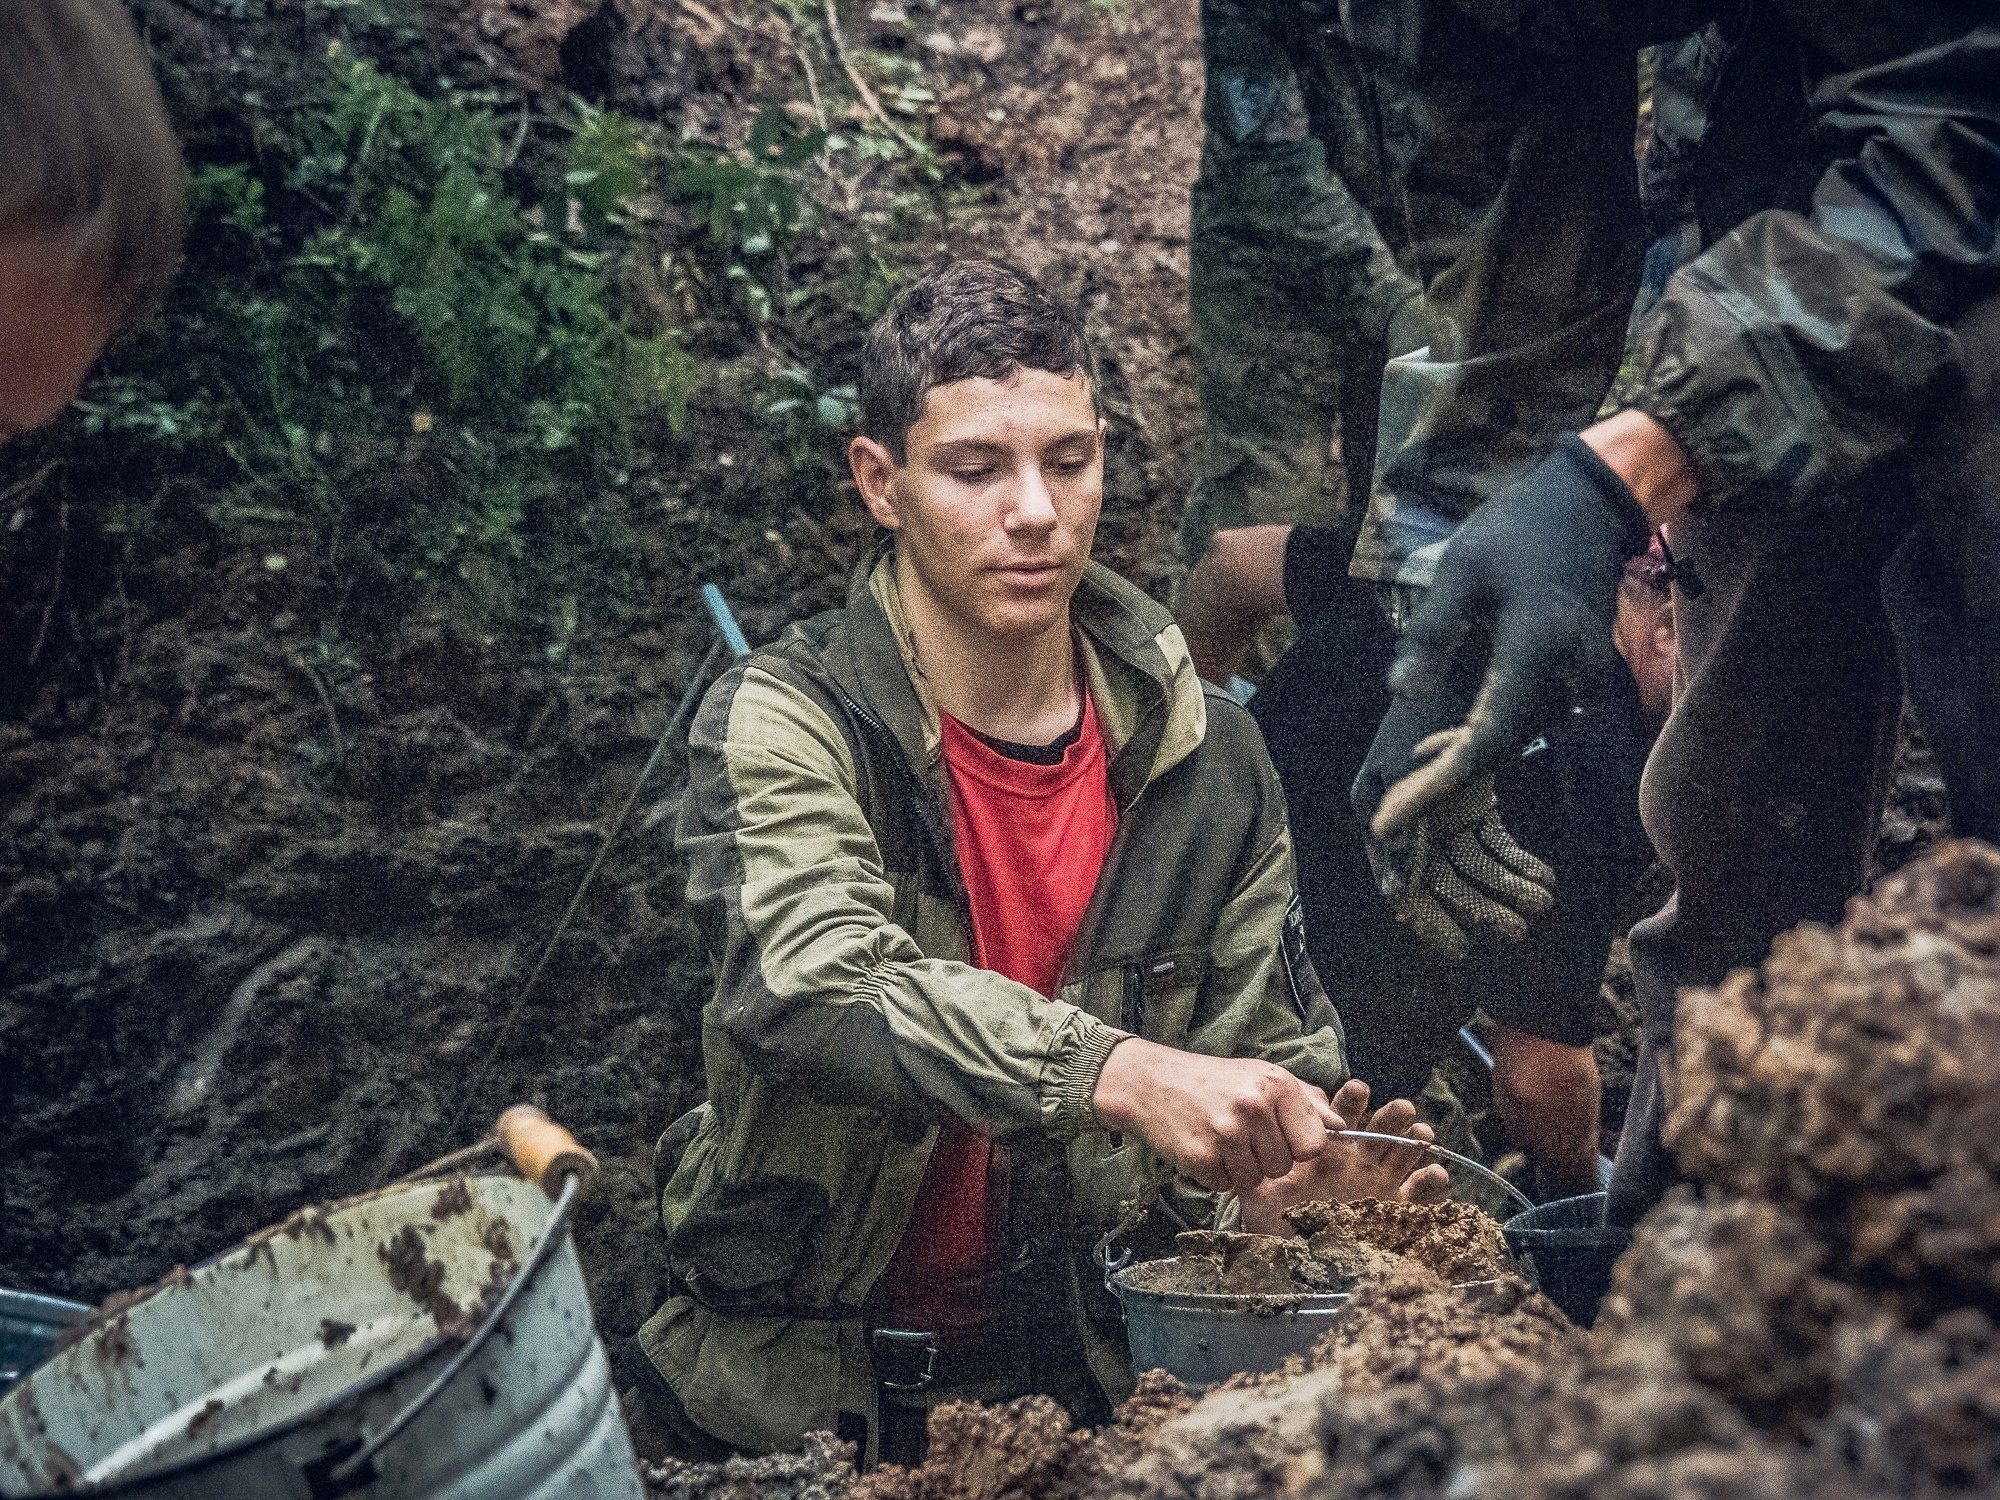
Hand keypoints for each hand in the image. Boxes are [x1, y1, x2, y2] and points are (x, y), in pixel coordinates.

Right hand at [1092, 1037, 1338, 1194]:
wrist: (1151, 1082)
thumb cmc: (1213, 1080)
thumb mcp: (1262, 1076)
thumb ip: (1306, 1100)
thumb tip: (1342, 1126)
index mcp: (1276, 1086)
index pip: (1314, 1144)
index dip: (1298, 1146)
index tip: (1280, 1136)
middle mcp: (1253, 1108)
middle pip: (1284, 1167)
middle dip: (1266, 1158)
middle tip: (1242, 1135)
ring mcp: (1225, 1134)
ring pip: (1255, 1180)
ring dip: (1240, 1168)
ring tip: (1221, 1140)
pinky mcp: (1200, 1158)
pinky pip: (1225, 1186)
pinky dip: (1215, 1174)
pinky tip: (1204, 1147)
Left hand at [1240, 1080, 1449, 1233]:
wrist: (1298, 1248)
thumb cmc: (1277, 1217)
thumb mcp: (1258, 1195)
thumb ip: (1252, 1177)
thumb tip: (1243, 1163)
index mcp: (1327, 1147)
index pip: (1341, 1115)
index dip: (1351, 1102)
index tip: (1356, 1090)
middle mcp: (1357, 1158)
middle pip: (1380, 1127)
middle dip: (1391, 1115)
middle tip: (1399, 1107)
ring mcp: (1380, 1179)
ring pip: (1404, 1151)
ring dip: (1415, 1139)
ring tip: (1421, 1132)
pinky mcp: (1397, 1207)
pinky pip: (1419, 1192)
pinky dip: (1430, 1182)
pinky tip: (1435, 1174)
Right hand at [1353, 701, 1555, 959]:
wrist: (1460, 649)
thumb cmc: (1431, 698)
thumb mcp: (1406, 760)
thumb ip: (1398, 827)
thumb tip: (1394, 893)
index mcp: (1378, 809)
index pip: (1401, 876)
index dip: (1429, 915)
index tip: (1460, 948)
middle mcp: (1404, 815)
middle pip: (1439, 876)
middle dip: (1477, 906)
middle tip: (1516, 931)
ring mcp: (1439, 810)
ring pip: (1471, 863)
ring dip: (1504, 885)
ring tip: (1542, 903)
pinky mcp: (1470, 802)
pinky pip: (1491, 841)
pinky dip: (1515, 860)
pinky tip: (1544, 877)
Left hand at [1357, 434, 1649, 850]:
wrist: (1591, 506)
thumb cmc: (1518, 529)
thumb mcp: (1461, 568)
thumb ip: (1431, 631)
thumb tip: (1399, 692)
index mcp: (1537, 643)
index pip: (1488, 732)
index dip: (1438, 779)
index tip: (1392, 813)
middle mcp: (1571, 672)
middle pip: (1503, 745)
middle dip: (1442, 782)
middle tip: (1387, 814)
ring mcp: (1584, 678)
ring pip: (1517, 737)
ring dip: (1464, 760)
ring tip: (1404, 788)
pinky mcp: (1583, 678)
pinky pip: (1531, 721)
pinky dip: (1487, 736)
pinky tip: (1442, 746)